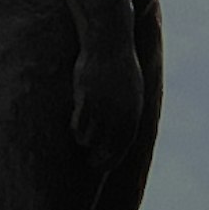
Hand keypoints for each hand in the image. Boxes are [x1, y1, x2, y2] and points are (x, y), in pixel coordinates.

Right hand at [68, 42, 147, 176]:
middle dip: (98, 158)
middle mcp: (119, 114)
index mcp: (133, 113)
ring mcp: (102, 107)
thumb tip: (123, 132)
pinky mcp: (85, 100)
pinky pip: (78, 124)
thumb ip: (128, 112)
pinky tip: (75, 125)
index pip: (123, 146)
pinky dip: (77, 129)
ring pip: (89, 138)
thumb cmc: (120, 67)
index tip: (104, 166)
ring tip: (82, 139)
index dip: (113, 159)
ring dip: (85, 141)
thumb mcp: (132, 91)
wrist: (108, 43)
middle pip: (106, 148)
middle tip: (90, 163)